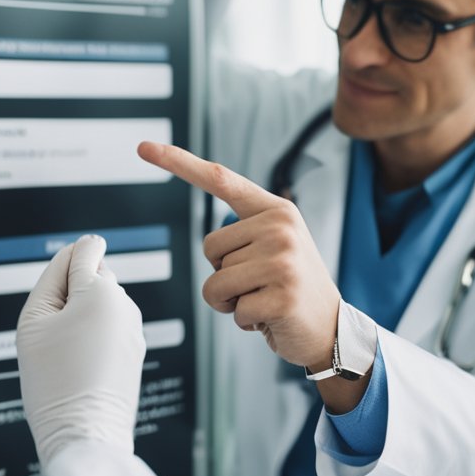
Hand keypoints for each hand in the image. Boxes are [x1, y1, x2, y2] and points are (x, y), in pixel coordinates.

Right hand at [16, 235, 146, 466]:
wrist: (83, 434)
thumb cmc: (54, 383)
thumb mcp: (33, 321)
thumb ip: (51, 278)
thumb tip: (73, 256)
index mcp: (100, 292)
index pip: (85, 249)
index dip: (63, 264)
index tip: (55, 290)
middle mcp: (124, 306)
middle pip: (93, 276)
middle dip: (72, 292)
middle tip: (52, 331)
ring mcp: (133, 329)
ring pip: (102, 304)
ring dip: (84, 316)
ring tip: (65, 353)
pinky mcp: (135, 351)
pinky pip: (110, 329)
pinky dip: (95, 338)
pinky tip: (80, 365)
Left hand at [137, 141, 338, 368]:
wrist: (331, 328)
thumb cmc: (290, 287)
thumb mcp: (275, 246)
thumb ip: (245, 231)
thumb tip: (214, 242)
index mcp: (276, 211)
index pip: (221, 179)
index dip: (179, 162)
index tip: (143, 147)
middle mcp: (281, 228)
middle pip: (210, 248)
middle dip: (223, 274)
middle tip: (258, 284)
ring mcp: (283, 261)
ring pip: (215, 282)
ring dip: (230, 301)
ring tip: (263, 300)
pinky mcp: (283, 295)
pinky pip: (234, 309)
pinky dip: (245, 321)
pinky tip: (271, 317)